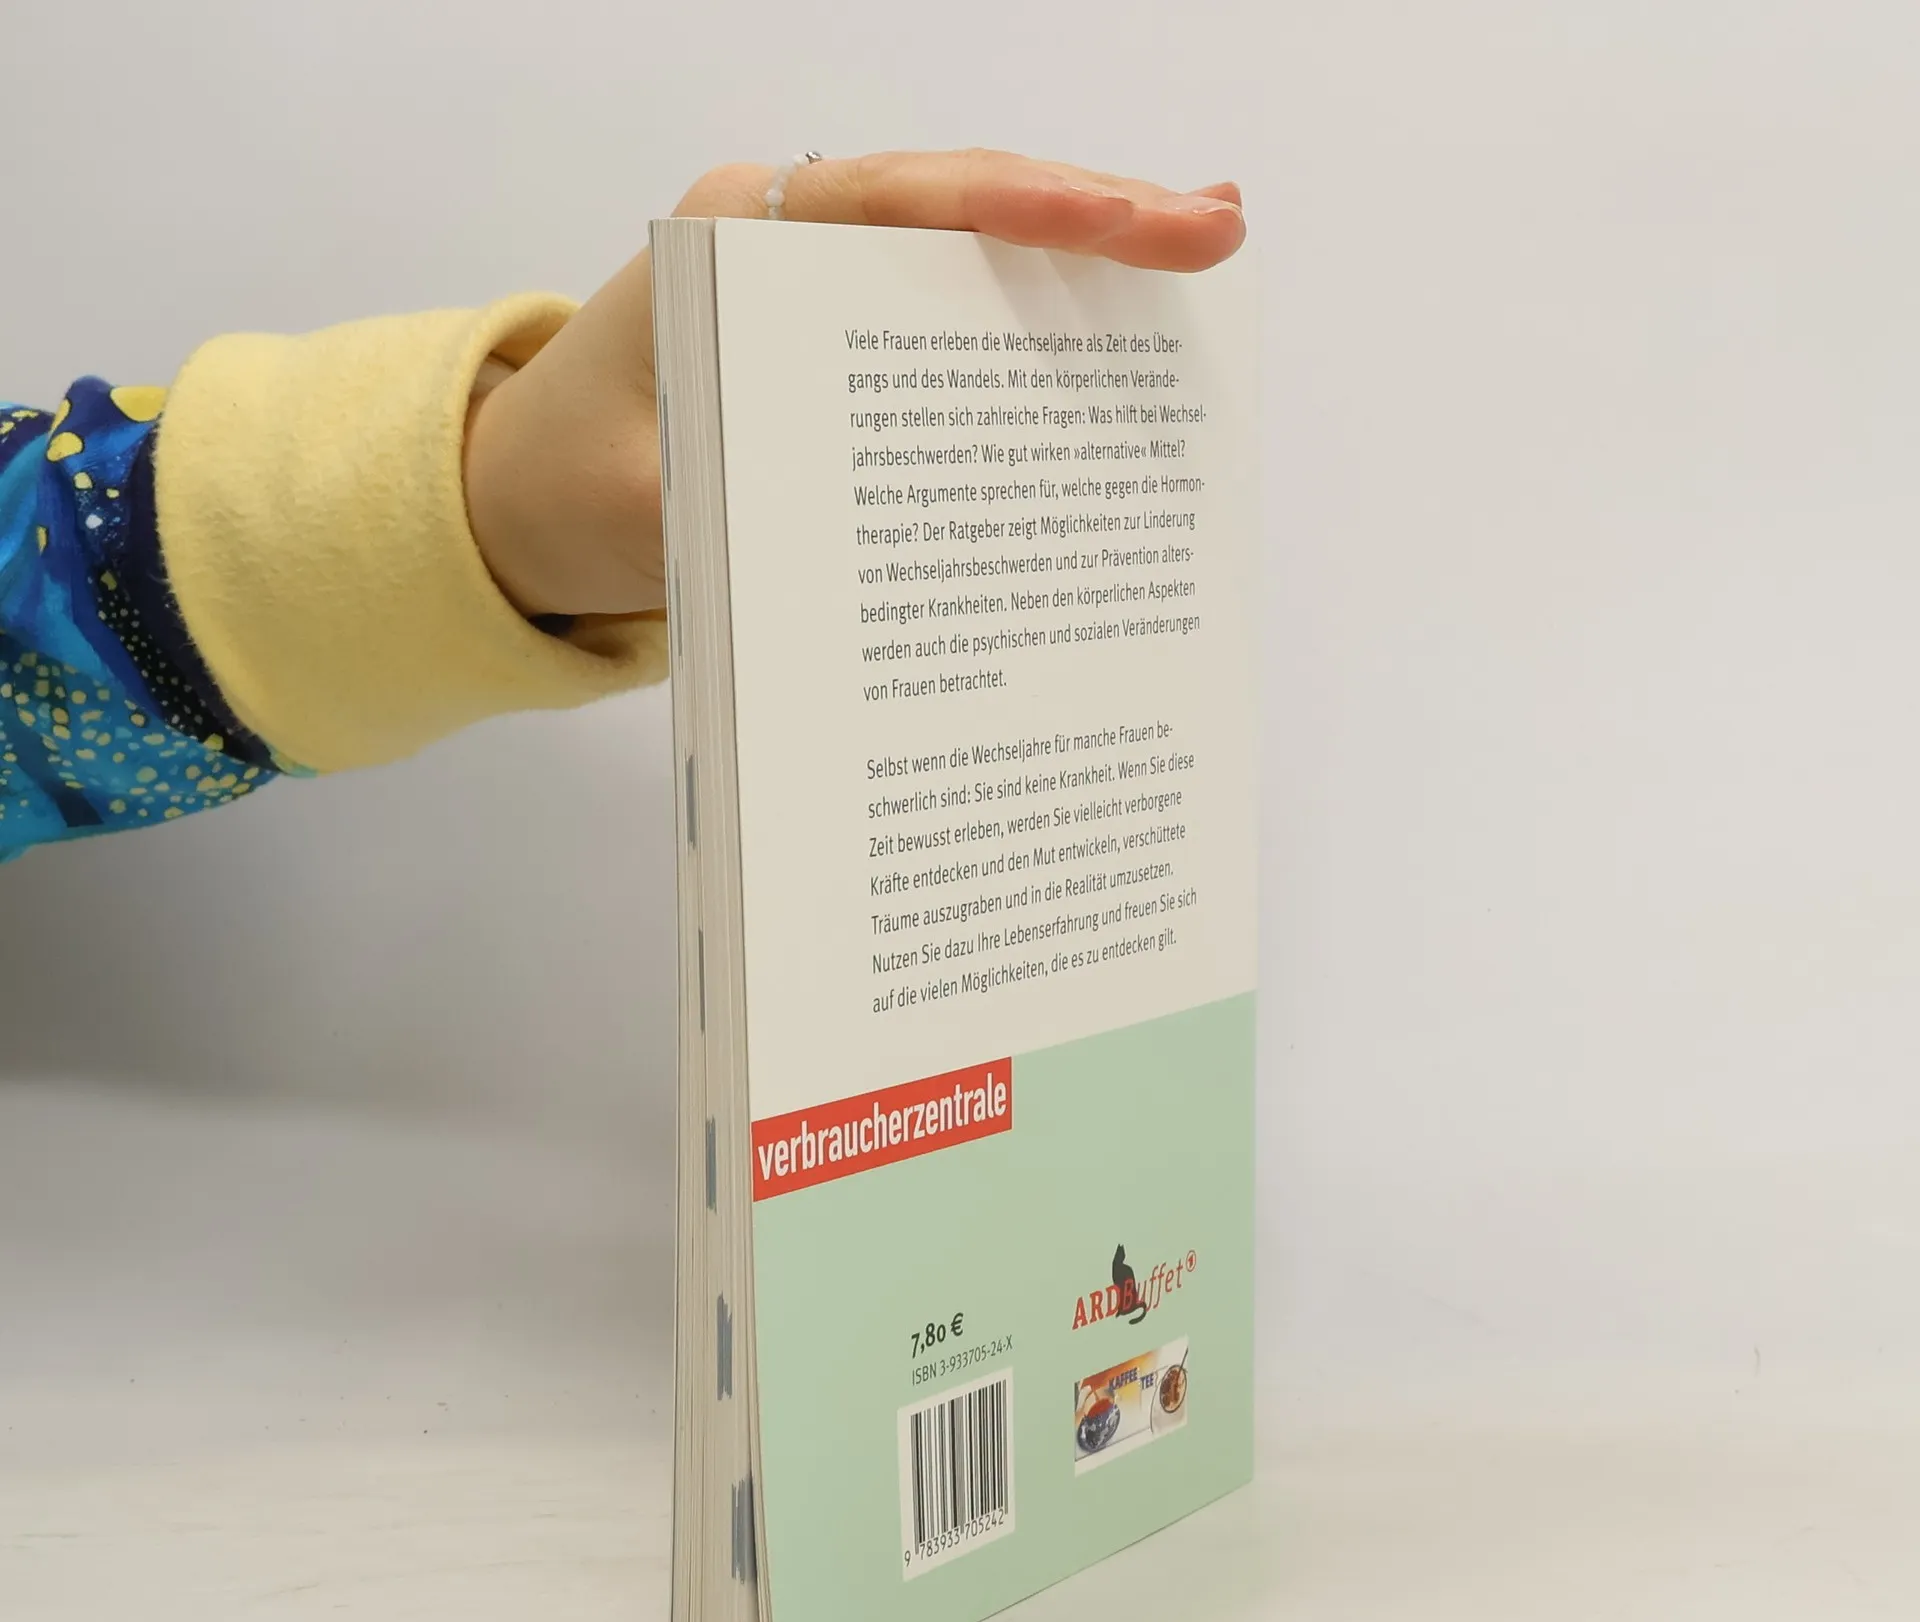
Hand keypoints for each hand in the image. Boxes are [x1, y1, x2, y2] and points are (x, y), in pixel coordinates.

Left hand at [463, 150, 1244, 620]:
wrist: (515, 505)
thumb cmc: (564, 488)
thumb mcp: (640, 507)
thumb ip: (748, 502)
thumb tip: (891, 534)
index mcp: (730, 241)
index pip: (902, 199)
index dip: (1027, 205)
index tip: (1132, 219)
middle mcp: (783, 240)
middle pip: (960, 207)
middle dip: (1094, 217)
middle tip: (1217, 232)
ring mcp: (817, 286)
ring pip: (968, 253)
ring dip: (1082, 261)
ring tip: (1201, 255)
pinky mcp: (838, 345)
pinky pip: (949, 318)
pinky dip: (1033, 321)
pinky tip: (1118, 330)